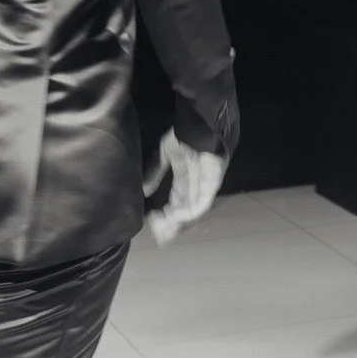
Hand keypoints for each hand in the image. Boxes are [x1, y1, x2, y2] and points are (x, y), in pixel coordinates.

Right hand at [142, 129, 228, 244]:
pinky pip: (202, 202)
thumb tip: (144, 190)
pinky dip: (189, 212)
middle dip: (171, 225)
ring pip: (193, 212)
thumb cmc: (186, 134)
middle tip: (157, 235)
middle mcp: (196, 187)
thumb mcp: (165, 153)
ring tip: (164, 229)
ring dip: (178, 223)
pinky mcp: (212, 183)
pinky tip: (176, 217)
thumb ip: (155, 171)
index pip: (176, 205)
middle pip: (185, 213)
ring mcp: (205, 187)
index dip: (165, 216)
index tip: (152, 223)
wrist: (201, 122)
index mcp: (186, 181)